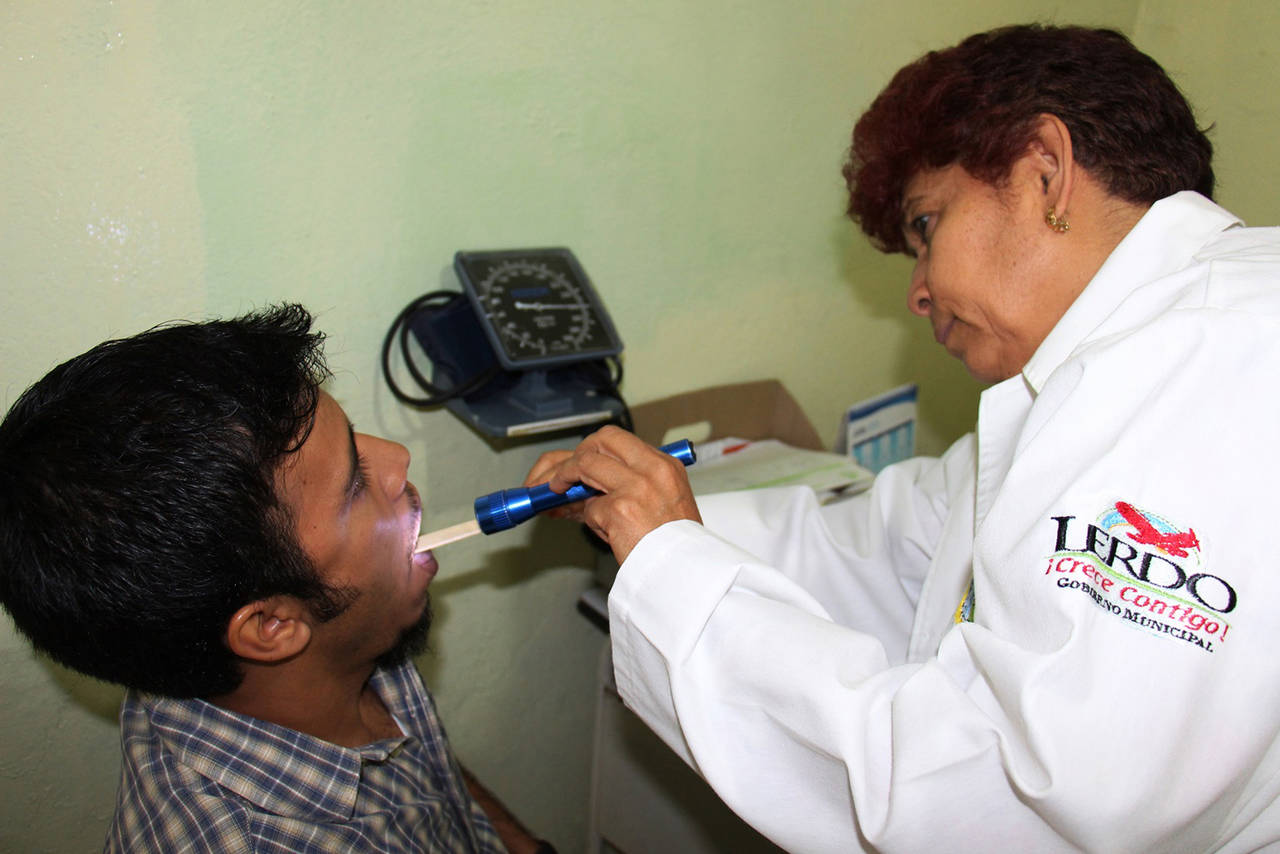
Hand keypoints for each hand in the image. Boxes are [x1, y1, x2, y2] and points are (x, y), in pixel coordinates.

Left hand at [523, 426, 700, 561]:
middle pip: (602, 439)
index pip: (621, 440)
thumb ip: (635, 485)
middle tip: (565, 471)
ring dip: (565, 477)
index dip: (596, 448)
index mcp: (666, 465)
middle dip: (578, 452)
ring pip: (586, 464)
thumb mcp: (666, 502)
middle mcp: (652, 469)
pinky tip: (604, 532)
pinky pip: (590, 509)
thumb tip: (594, 483)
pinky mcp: (619, 509)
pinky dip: (591, 522)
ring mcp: (635, 488)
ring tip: (557, 490)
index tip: (584, 459)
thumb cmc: (677, 544)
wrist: (685, 570)